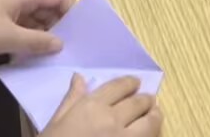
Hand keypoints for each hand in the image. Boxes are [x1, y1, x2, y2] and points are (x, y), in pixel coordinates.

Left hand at [0, 0, 72, 58]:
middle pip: (48, 4)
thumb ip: (37, 41)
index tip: (77, 34)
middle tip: (65, 49)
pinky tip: (28, 54)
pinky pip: (20, 23)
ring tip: (49, 55)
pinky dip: (27, 36)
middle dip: (58, 24)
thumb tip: (60, 43)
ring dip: (42, 33)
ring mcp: (6, 5)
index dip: (71, 11)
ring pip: (34, 16)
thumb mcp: (7, 38)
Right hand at [43, 74, 162, 135]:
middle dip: (146, 99)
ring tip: (154, 114)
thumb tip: (79, 77)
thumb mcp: (55, 124)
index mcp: (92, 107)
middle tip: (148, 100)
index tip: (135, 83)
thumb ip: (71, 100)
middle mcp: (112, 119)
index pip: (119, 87)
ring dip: (154, 116)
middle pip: (138, 102)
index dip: (130, 83)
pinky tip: (149, 134)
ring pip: (150, 122)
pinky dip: (151, 134)